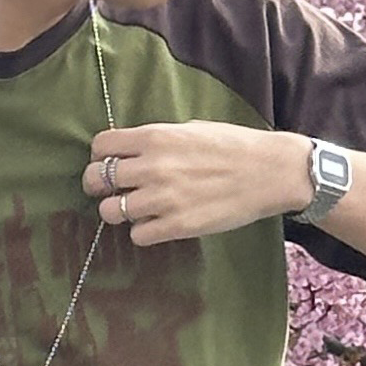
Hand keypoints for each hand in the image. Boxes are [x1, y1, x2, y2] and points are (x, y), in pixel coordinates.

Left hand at [84, 123, 311, 247]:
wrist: (268, 172)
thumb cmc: (233, 146)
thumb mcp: (190, 129)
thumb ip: (158, 140)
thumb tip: (132, 151)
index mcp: (155, 137)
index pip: (101, 146)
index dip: (100, 156)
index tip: (108, 163)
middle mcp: (152, 167)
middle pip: (97, 180)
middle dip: (98, 186)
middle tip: (111, 191)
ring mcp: (163, 199)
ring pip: (111, 212)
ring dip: (118, 212)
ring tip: (135, 210)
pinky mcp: (176, 226)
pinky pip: (137, 235)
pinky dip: (142, 232)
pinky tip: (156, 224)